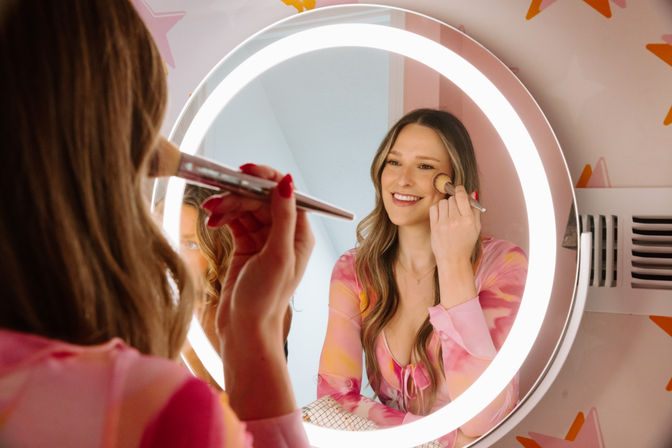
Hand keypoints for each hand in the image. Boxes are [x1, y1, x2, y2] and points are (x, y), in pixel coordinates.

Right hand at [202, 164, 313, 419]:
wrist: (244, 329)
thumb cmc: (265, 299)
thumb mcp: (277, 255)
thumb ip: (283, 217)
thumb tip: (288, 181)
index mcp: (299, 235)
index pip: (286, 195)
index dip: (266, 179)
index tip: (244, 172)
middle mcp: (284, 234)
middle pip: (262, 199)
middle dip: (239, 196)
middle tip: (217, 200)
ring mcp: (264, 240)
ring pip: (246, 208)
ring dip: (228, 206)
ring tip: (209, 212)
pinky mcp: (246, 246)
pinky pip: (235, 220)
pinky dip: (224, 217)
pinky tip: (211, 222)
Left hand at [429, 185, 480, 266]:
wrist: (453, 259)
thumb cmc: (466, 244)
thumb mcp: (476, 228)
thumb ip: (475, 210)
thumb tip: (472, 193)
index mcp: (468, 219)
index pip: (462, 196)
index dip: (460, 190)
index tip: (459, 189)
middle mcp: (456, 220)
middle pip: (452, 198)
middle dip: (454, 200)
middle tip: (456, 208)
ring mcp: (444, 223)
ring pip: (443, 202)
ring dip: (446, 205)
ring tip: (449, 213)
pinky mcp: (434, 226)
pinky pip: (434, 208)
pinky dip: (438, 209)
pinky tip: (441, 215)